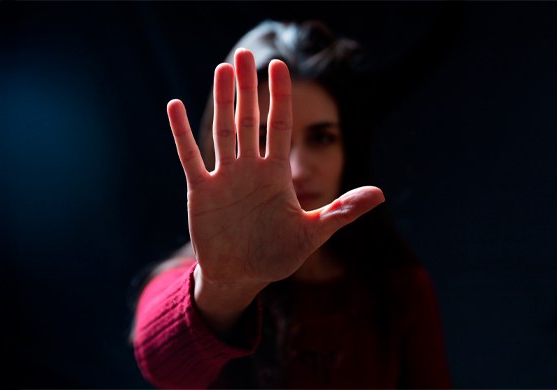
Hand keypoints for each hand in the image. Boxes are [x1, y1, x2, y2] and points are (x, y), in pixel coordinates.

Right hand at [167, 49, 383, 298]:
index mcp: (277, 174)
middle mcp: (250, 169)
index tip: (279, 65)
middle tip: (245, 55)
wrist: (241, 277)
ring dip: (222, 100)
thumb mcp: (313, 233)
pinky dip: (181, 132)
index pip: (280, 126)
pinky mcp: (201, 191)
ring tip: (222, 68)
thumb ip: (342, 211)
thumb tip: (381, 194)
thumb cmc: (277, 256)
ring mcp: (224, 177)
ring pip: (223, 130)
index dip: (280, 96)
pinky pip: (190, 156)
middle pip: (250, 120)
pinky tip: (175, 105)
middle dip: (248, 88)